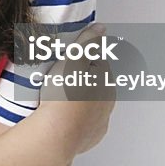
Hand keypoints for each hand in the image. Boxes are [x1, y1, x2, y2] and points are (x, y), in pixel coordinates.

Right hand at [32, 23, 115, 159]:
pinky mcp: (91, 138)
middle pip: (93, 84)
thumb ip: (88, 41)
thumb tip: (101, 28)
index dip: (78, 59)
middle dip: (79, 80)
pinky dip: (75, 120)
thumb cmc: (64, 93)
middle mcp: (109, 100)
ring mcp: (101, 121)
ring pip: (89, 105)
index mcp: (107, 78)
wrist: (57, 134)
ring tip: (54, 100)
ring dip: (77, 101)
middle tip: (55, 80)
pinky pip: (83, 125)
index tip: (63, 61)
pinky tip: (61, 118)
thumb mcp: (73, 58)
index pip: (96, 61)